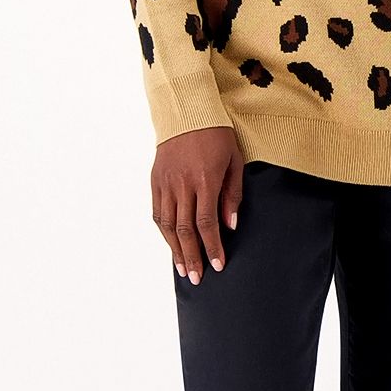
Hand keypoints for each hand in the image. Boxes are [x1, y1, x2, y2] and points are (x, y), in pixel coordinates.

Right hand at [153, 125, 242, 284]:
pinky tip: (171, 245)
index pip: (207, 223)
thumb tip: (229, 226)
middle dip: (193, 257)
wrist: (187, 111)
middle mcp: (182, 184)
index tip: (218, 264)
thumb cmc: (216, 134)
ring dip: (176, 250)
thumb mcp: (234, 161)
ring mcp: (165, 183)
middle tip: (198, 278)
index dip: (212, 247)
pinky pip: (158, 212)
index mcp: (204, 180)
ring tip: (184, 269)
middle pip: (186, 230)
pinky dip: (164, 232)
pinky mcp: (156, 180)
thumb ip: (232, 195)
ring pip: (168, 225)